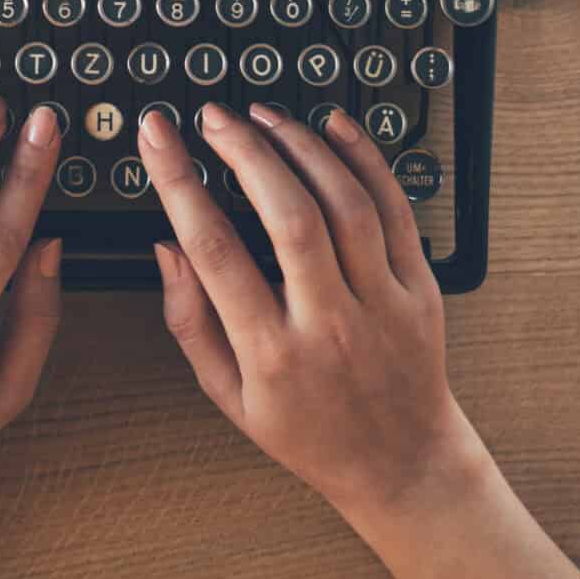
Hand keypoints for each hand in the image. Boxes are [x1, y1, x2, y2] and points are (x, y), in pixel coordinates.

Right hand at [138, 102, 483, 522]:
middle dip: (245, 151)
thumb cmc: (308, 431)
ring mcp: (382, 304)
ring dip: (301, 146)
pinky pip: (394, 210)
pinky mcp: (420, 289)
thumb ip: (190, 322)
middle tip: (214, 115)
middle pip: (288, 217)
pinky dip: (365, 159)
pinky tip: (334, 127)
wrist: (401, 463)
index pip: (215, 250)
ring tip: (264, 116)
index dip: (179, 181)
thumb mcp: (228, 397)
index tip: (159, 136)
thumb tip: (166, 248)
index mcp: (271, 354)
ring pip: (345, 205)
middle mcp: (329, 325)